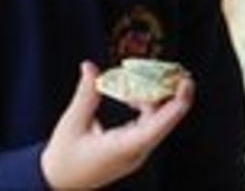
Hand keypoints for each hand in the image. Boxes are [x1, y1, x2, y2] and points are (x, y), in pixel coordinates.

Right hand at [41, 61, 194, 188]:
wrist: (59, 183)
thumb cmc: (63, 158)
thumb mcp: (72, 123)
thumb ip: (85, 95)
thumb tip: (89, 66)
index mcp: (124, 148)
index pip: (159, 125)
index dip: (177, 103)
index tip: (186, 81)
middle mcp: (136, 152)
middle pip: (163, 120)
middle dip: (171, 94)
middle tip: (174, 69)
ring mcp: (136, 152)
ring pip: (156, 121)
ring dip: (154, 98)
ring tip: (145, 77)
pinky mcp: (131, 149)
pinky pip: (147, 125)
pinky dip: (143, 107)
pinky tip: (131, 95)